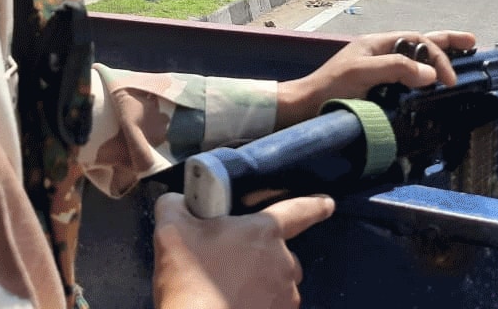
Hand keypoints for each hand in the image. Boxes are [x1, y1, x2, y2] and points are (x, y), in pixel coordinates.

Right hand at [152, 192, 333, 308]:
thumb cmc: (188, 278)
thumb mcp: (170, 229)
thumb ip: (177, 204)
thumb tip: (179, 200)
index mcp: (264, 232)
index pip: (298, 211)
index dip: (314, 206)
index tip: (327, 204)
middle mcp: (284, 262)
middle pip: (282, 253)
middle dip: (263, 256)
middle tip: (233, 262)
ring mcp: (286, 297)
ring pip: (279, 283)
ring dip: (262, 283)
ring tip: (232, 289)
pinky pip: (274, 306)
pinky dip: (260, 305)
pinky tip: (236, 305)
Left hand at [276, 30, 476, 127]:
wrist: (305, 110)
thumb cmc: (330, 87)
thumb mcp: (362, 71)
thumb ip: (396, 68)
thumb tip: (431, 73)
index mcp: (377, 44)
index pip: (418, 41)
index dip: (439, 56)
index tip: (450, 80)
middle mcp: (380, 54)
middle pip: (420, 43)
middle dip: (447, 43)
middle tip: (473, 44)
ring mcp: (379, 72)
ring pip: (415, 61)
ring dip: (437, 61)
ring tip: (459, 62)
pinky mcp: (378, 91)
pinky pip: (407, 81)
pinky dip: (424, 81)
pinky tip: (433, 89)